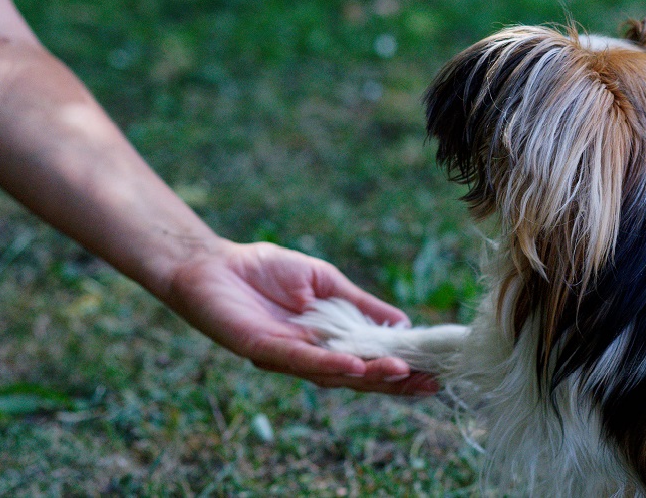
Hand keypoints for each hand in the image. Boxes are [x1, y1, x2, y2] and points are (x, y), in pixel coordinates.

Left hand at [158, 241, 438, 395]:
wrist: (211, 263)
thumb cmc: (263, 269)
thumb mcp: (324, 282)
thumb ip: (359, 305)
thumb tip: (401, 323)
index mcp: (324, 341)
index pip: (367, 361)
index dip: (399, 368)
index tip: (434, 370)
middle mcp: (307, 356)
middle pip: (356, 376)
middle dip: (394, 381)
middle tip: (431, 383)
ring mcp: (285, 356)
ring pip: (334, 373)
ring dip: (369, 375)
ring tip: (404, 373)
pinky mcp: (263, 349)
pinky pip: (301, 360)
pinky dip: (330, 363)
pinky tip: (356, 364)